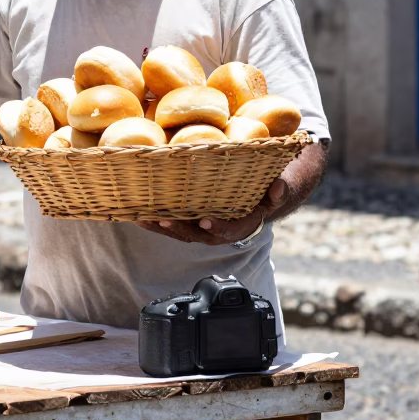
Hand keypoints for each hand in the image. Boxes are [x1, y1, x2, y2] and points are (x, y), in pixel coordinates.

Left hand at [135, 177, 287, 246]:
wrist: (265, 189)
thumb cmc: (272, 185)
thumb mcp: (283, 185)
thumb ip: (282, 188)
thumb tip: (278, 187)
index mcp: (243, 225)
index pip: (229, 231)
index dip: (218, 227)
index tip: (206, 221)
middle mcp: (220, 230)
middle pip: (196, 234)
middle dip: (178, 227)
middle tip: (162, 218)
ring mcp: (202, 226)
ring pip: (179, 230)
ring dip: (159, 225)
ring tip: (140, 217)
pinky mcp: (190, 219)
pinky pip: (171, 222)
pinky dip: (153, 219)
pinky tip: (135, 212)